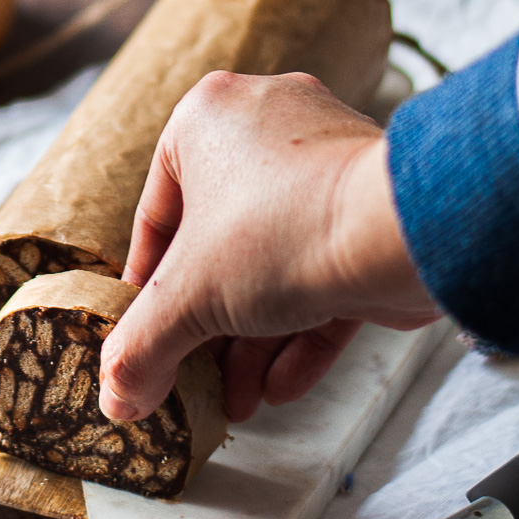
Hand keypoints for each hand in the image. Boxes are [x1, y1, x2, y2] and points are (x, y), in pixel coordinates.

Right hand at [98, 71, 438, 423]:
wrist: (401, 231)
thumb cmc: (284, 228)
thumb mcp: (188, 299)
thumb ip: (142, 348)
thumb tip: (117, 397)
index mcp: (206, 119)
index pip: (157, 213)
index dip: (148, 288)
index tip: (146, 333)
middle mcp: (265, 125)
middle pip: (218, 244)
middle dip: (209, 326)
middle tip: (196, 377)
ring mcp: (323, 164)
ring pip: (273, 263)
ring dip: (253, 339)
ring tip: (239, 400)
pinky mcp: (367, 208)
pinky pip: (322, 269)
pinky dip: (301, 327)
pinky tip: (281, 385)